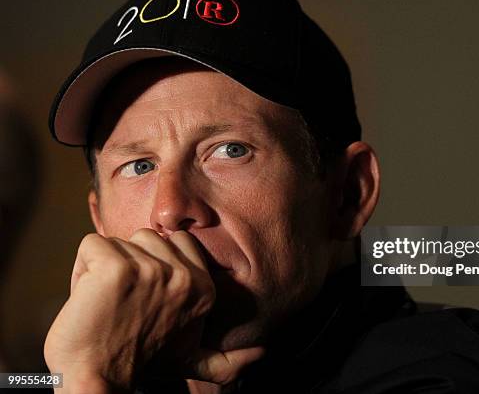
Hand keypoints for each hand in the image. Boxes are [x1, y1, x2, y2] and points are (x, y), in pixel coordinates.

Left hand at [44, 229, 263, 393]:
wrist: (98, 381)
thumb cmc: (139, 364)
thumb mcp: (190, 358)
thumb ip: (224, 357)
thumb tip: (260, 354)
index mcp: (204, 288)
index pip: (179, 242)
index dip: (155, 264)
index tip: (144, 299)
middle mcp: (184, 276)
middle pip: (148, 237)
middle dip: (130, 263)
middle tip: (124, 301)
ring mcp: (150, 270)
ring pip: (119, 241)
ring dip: (104, 267)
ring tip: (106, 301)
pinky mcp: (115, 269)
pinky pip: (91, 245)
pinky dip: (81, 269)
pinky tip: (88, 298)